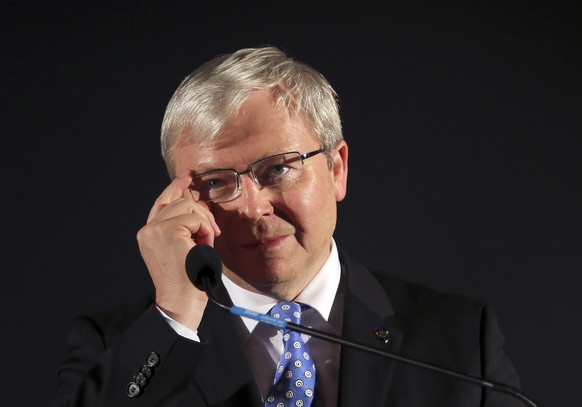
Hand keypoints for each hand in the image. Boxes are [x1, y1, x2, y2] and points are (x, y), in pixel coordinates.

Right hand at [137, 173, 220, 330]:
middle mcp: (147, 229)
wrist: (181, 300)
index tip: (187, 177)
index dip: (175, 188)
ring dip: (204, 225)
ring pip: (189, 208)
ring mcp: (154, 229)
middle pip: (180, 202)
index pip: (163, 202)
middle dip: (201, 214)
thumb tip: (193, 202)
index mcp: (149, 234)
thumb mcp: (184, 246)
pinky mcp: (167, 231)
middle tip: (212, 233)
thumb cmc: (188, 279)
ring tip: (205, 245)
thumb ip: (183, 225)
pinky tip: (204, 246)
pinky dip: (206, 231)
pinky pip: (195, 218)